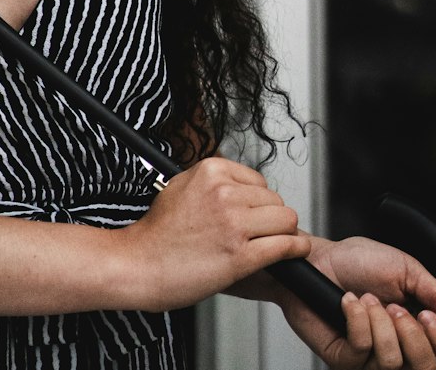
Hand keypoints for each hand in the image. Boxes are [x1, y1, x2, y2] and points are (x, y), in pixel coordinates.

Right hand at [121, 156, 309, 310]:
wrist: (139, 264)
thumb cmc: (156, 233)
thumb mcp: (180, 186)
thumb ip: (210, 181)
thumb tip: (237, 184)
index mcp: (210, 171)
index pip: (258, 181)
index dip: (258, 202)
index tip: (253, 216)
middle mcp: (224, 192)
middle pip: (275, 200)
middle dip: (271, 218)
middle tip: (259, 234)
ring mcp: (233, 223)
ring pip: (286, 220)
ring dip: (284, 234)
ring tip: (272, 244)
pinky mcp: (240, 255)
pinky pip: (285, 246)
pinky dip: (296, 250)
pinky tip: (295, 252)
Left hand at [279, 234, 435, 367]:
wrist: (318, 258)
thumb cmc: (357, 261)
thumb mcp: (405, 270)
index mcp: (419, 333)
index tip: (427, 315)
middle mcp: (399, 352)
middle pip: (427, 369)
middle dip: (410, 332)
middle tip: (394, 307)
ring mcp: (371, 361)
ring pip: (393, 361)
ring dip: (378, 320)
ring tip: (366, 299)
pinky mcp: (345, 360)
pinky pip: (362, 350)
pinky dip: (356, 318)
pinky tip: (349, 304)